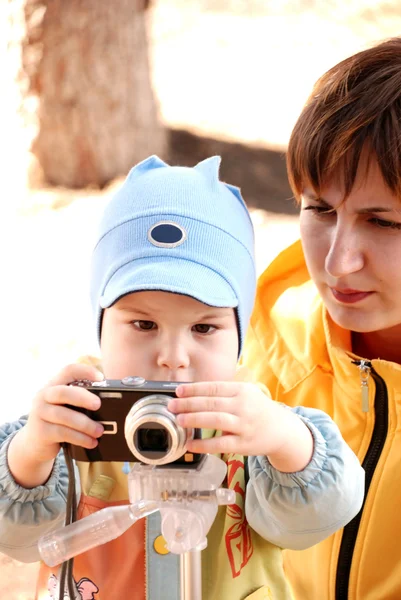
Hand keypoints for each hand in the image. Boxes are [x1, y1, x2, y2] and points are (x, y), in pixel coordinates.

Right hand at [8, 363, 104, 487]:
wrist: (34, 444)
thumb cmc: (57, 421)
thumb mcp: (65, 406)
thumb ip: (79, 401)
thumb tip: (111, 405)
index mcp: (53, 385)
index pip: (68, 371)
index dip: (85, 371)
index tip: (101, 378)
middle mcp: (43, 396)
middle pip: (63, 393)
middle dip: (83, 398)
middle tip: (98, 405)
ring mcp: (39, 413)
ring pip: (64, 416)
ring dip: (85, 424)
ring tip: (99, 431)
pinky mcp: (41, 432)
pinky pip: (63, 433)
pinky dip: (80, 438)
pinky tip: (91, 442)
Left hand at [168, 381, 313, 471]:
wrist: (282, 430)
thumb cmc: (258, 409)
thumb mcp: (246, 393)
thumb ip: (224, 392)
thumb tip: (192, 392)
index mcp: (242, 390)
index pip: (213, 388)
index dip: (194, 389)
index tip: (178, 391)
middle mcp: (243, 406)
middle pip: (211, 403)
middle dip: (189, 404)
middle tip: (172, 406)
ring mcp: (244, 425)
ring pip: (215, 420)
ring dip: (194, 420)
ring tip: (178, 420)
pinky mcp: (244, 444)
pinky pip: (220, 444)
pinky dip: (203, 445)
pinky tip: (190, 444)